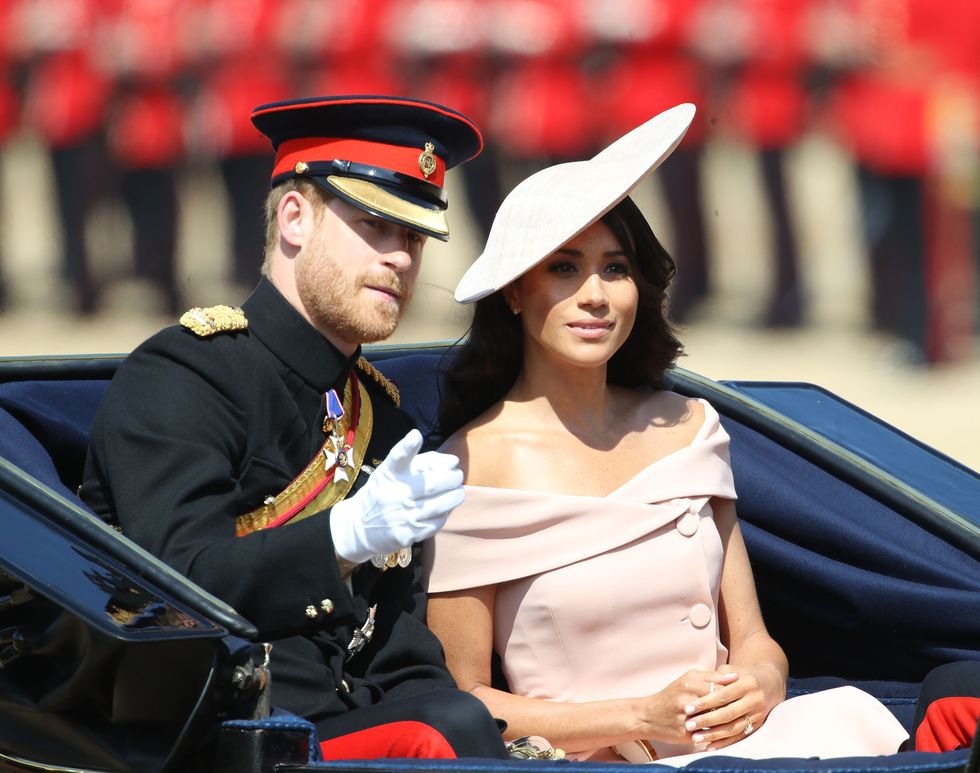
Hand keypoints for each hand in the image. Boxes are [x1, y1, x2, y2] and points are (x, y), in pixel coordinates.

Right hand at [329, 429, 463, 563]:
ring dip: (455, 496)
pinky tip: (443, 509)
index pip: (398, 457)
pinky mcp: (408, 534)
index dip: (408, 446)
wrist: (360, 527)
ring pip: (441, 504)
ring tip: (457, 491)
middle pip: (433, 484)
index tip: (416, 436)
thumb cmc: (385, 492)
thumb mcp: (394, 472)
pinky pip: (437, 522)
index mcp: (390, 473)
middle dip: (453, 478)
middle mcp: (395, 493)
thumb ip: (424, 462)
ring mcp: (402, 516)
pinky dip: (445, 514)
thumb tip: (453, 462)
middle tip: (457, 476)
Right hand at [634, 670, 739, 745]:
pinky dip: (718, 732)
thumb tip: (734, 676)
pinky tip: (727, 731)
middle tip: (745, 706)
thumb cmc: (672, 695)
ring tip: (738, 718)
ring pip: (716, 718)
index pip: (720, 685)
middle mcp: (688, 697)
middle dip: (733, 704)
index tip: (746, 691)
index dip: (734, 690)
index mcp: (690, 682)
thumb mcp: (687, 680)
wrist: (648, 716)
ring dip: (728, 719)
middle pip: (720, 702)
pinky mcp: (686, 732)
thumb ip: (709, 677)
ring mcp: (687, 716)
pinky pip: (709, 732)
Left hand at [681, 664, 785, 749]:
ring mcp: (757, 715)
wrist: (771, 683)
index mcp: (747, 684)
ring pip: (733, 728)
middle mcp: (754, 700)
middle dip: (706, 720)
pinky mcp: (758, 726)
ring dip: (714, 735)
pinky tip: (710, 747)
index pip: (722, 695)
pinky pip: (740, 737)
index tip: (688, 708)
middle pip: (727, 713)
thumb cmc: (745, 674)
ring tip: (696, 738)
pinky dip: (725, 743)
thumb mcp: (735, 669)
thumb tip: (697, 683)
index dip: (704, 702)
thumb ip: (718, 676)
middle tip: (688, 725)